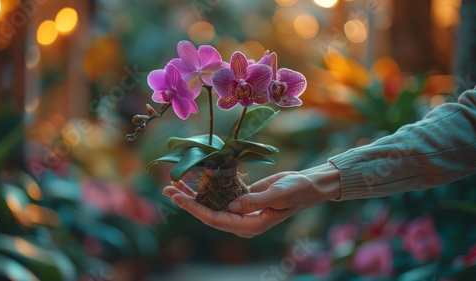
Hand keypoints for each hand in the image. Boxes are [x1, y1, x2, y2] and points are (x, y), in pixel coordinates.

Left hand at [162, 163, 340, 237]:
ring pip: (211, 203)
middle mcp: (242, 221)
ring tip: (173, 182)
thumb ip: (255, 201)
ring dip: (193, 193)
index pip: (216, 219)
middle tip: (167, 188)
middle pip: (207, 212)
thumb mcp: (278, 195)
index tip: (178, 198)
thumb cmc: (297, 190)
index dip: (195, 209)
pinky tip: (193, 177)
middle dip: (187, 201)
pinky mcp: (242, 199)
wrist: (308, 185)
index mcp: (250, 225)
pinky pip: (220, 194)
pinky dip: (206, 186)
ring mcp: (241, 210)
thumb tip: (231, 206)